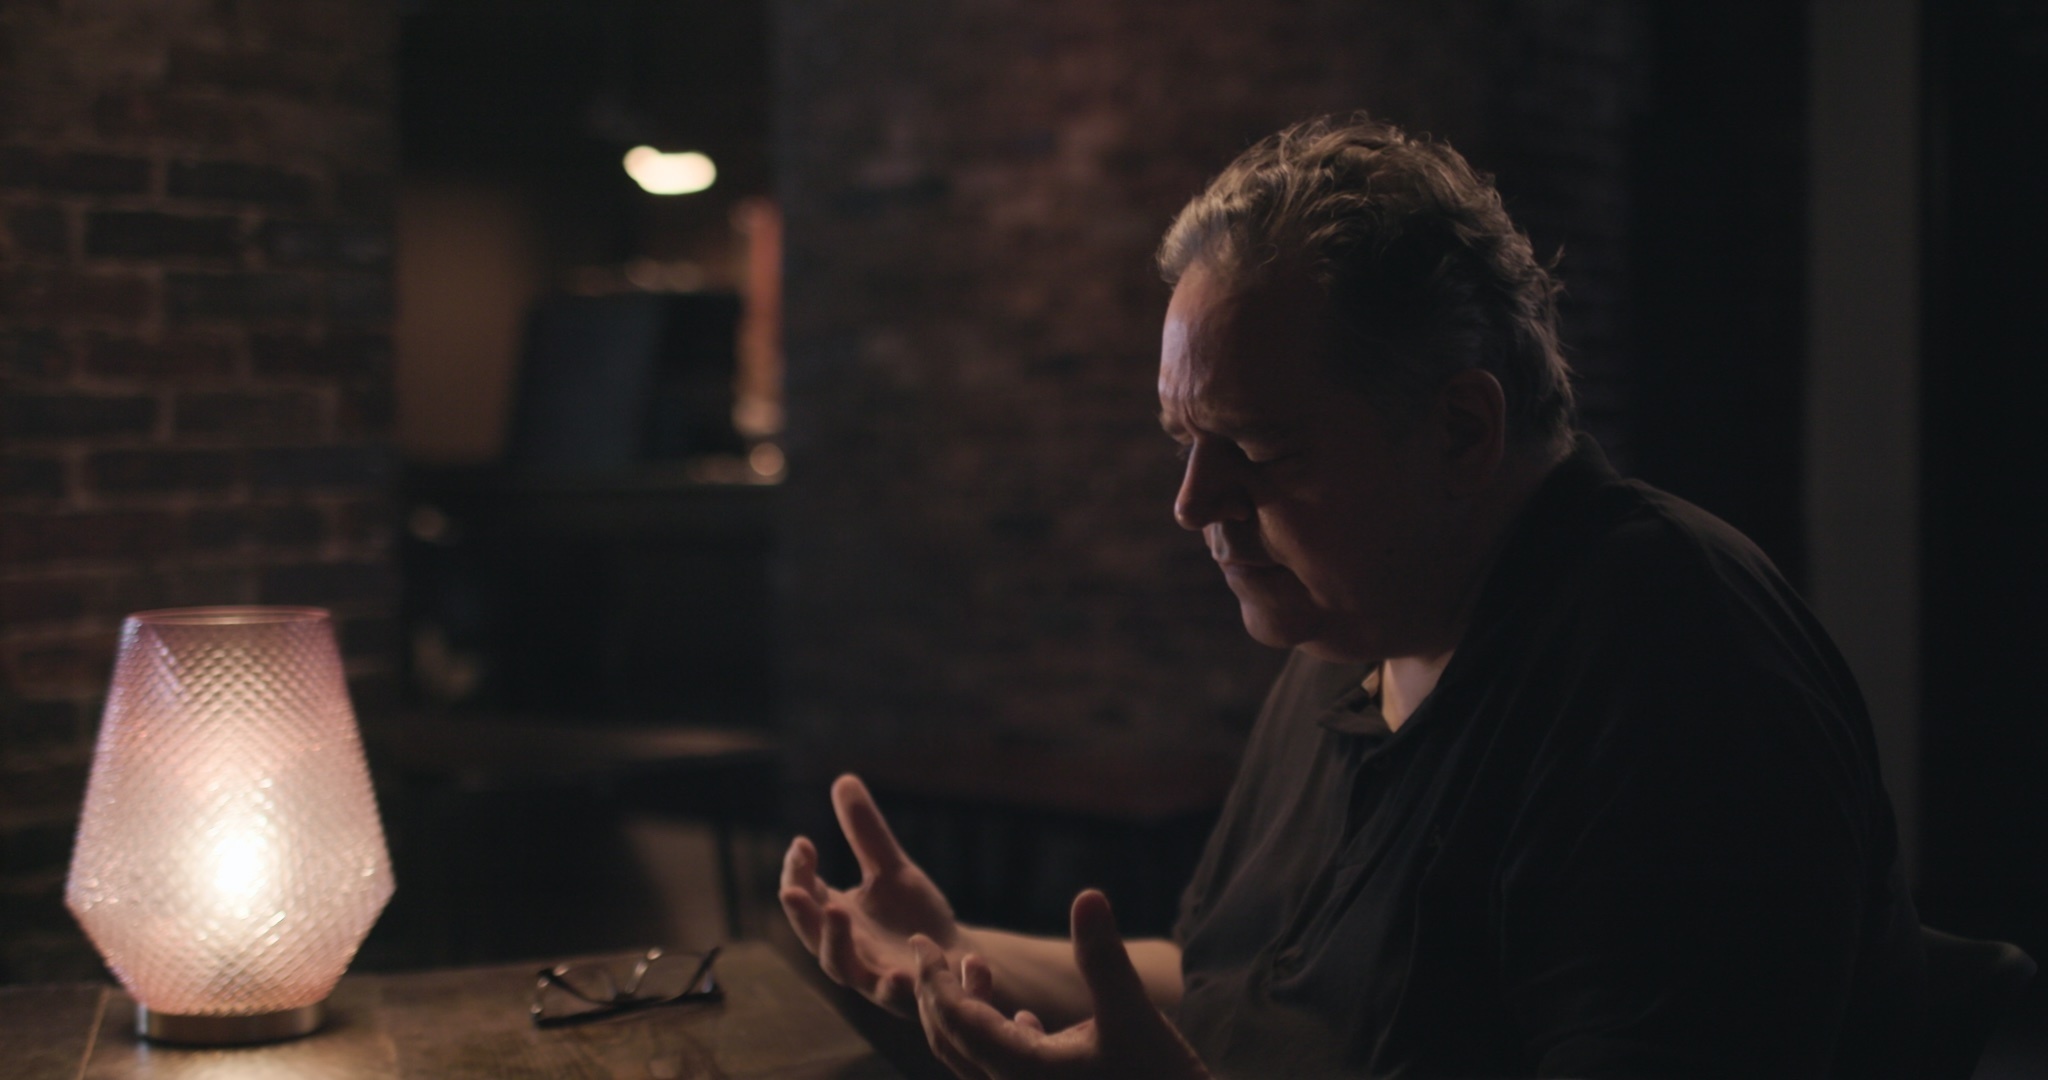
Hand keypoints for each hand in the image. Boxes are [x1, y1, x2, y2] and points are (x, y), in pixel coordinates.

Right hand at [781, 774, 963, 1015]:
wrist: (953, 958)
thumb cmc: (913, 917)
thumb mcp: (891, 869)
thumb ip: (866, 832)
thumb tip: (843, 779)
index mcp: (836, 916)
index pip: (804, 893)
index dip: (797, 872)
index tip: (803, 844)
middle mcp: (844, 947)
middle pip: (811, 932)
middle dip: (800, 911)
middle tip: (791, 889)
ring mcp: (869, 973)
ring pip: (841, 965)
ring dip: (835, 942)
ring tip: (836, 910)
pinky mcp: (901, 993)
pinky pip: (893, 994)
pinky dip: (893, 986)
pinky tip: (900, 972)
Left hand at [910, 890, 1209, 1079]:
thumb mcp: (1133, 1016)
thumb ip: (1102, 958)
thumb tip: (1088, 895)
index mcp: (1020, 1071)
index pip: (955, 1019)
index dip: (933, 978)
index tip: (922, 942)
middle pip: (952, 1041)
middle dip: (936, 994)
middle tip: (930, 951)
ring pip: (976, 1058)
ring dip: (968, 1012)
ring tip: (975, 968)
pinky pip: (1006, 1072)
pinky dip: (1001, 1038)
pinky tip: (1024, 1018)